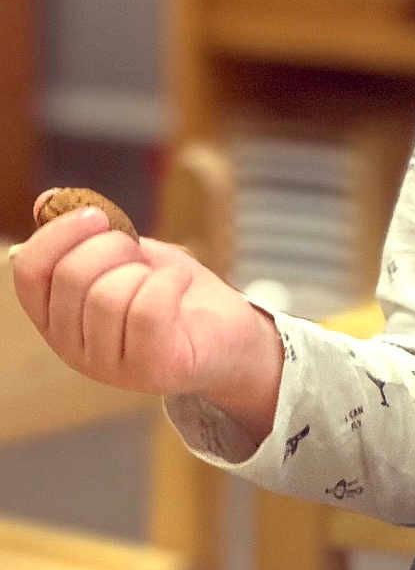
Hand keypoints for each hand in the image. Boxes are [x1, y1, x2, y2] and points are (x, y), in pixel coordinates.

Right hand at [9, 206, 283, 433]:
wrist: (231, 333)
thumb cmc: (174, 291)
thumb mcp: (128, 254)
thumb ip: (87, 234)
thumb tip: (47, 200)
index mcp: (56, 318)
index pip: (28, 271)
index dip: (57, 233)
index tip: (96, 214)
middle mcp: (72, 349)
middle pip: (70, 276)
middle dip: (112, 245)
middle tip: (140, 253)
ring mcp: (110, 366)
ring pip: (107, 295)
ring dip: (142, 270)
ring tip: (162, 277)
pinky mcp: (152, 369)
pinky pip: (148, 309)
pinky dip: (169, 282)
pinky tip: (180, 284)